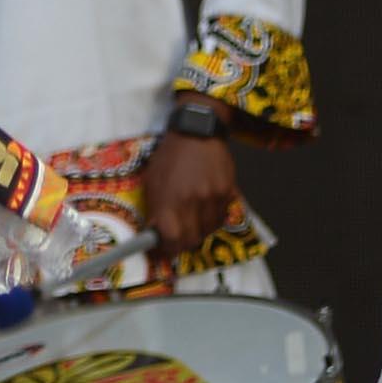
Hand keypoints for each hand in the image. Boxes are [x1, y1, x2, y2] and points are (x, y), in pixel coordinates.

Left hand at [140, 130, 237, 258]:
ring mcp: (213, 198)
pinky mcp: (228, 192)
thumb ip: (155, 208)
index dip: (166, 249)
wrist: (197, 132)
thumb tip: (155, 233)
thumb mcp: (152, 180)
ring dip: (197, 231)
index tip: (160, 250)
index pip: (171, 238)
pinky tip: (203, 209)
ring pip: (207, 231)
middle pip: (191, 240)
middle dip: (180, 244)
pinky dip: (211, 219)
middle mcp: (193, 201)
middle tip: (174, 240)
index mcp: (170, 197)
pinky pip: (220, 217)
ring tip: (189, 221)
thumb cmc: (169, 156)